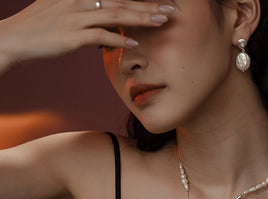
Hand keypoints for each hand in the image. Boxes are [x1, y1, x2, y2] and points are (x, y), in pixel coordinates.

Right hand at [0, 0, 174, 68]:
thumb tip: (105, 23)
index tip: (159, 1)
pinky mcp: (71, 36)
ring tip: (162, 21)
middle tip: (171, 10)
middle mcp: (79, 1)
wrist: (13, 39)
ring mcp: (75, 17)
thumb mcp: (62, 12)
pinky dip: (118, 41)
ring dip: (141, 18)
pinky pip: (100, 36)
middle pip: (121, 1)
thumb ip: (86, 14)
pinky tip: (135, 45)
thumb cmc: (39, 29)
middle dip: (148, 5)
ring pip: (115, 15)